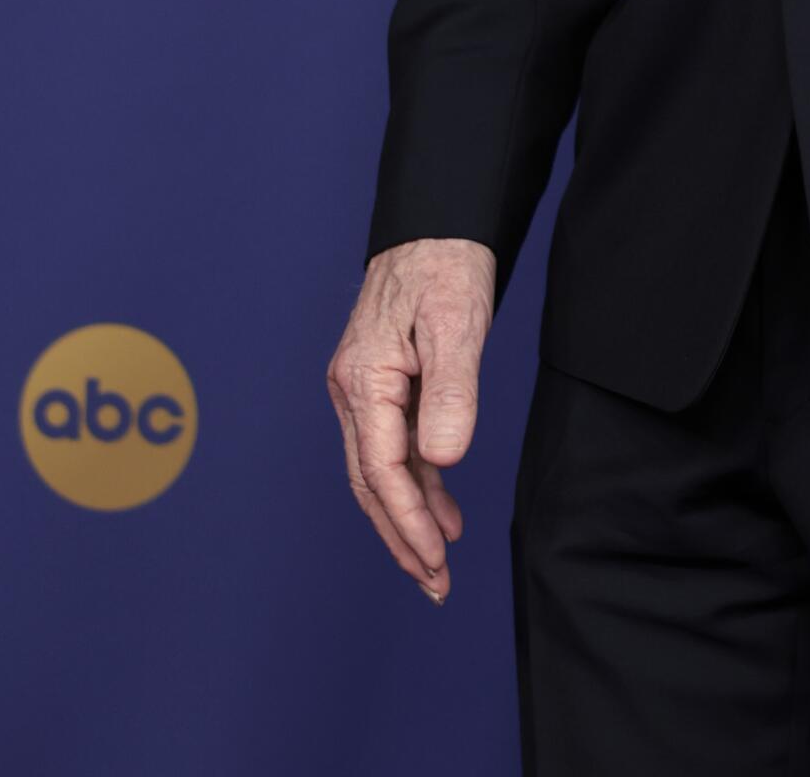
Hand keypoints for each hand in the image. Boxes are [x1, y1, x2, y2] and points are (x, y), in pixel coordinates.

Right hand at [327, 236, 495, 604]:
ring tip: (440, 562)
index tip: (436, 560)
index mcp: (363, 379)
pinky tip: (443, 508)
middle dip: (401, 538)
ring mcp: (363, 388)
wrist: (436, 224)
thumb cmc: (445, 266)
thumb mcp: (457, 324)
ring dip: (409, 518)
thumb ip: (451, 391)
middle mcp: (353, 390)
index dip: (408, 520)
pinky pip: (393, 447)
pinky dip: (417, 482)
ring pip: (380, 471)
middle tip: (434, 585)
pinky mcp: (382, 384)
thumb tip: (442, 460)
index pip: (381, 469)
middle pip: (371, 482)